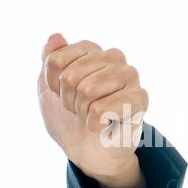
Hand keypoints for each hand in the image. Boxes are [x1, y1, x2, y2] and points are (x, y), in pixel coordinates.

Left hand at [38, 33, 149, 187]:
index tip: (63, 95)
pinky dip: (95, 124)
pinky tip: (105, 124)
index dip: (52, 85)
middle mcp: (113, 57)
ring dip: (81, 111)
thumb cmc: (68, 118)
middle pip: (70, 76)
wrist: (86, 151)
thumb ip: (50, 61)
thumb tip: (55, 36)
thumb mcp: (48, 89)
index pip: (55, 60)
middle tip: (79, 109)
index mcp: (91, 51)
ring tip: (92, 115)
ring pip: (86, 89)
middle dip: (68, 101)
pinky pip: (102, 108)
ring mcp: (129, 75)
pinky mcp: (140, 98)